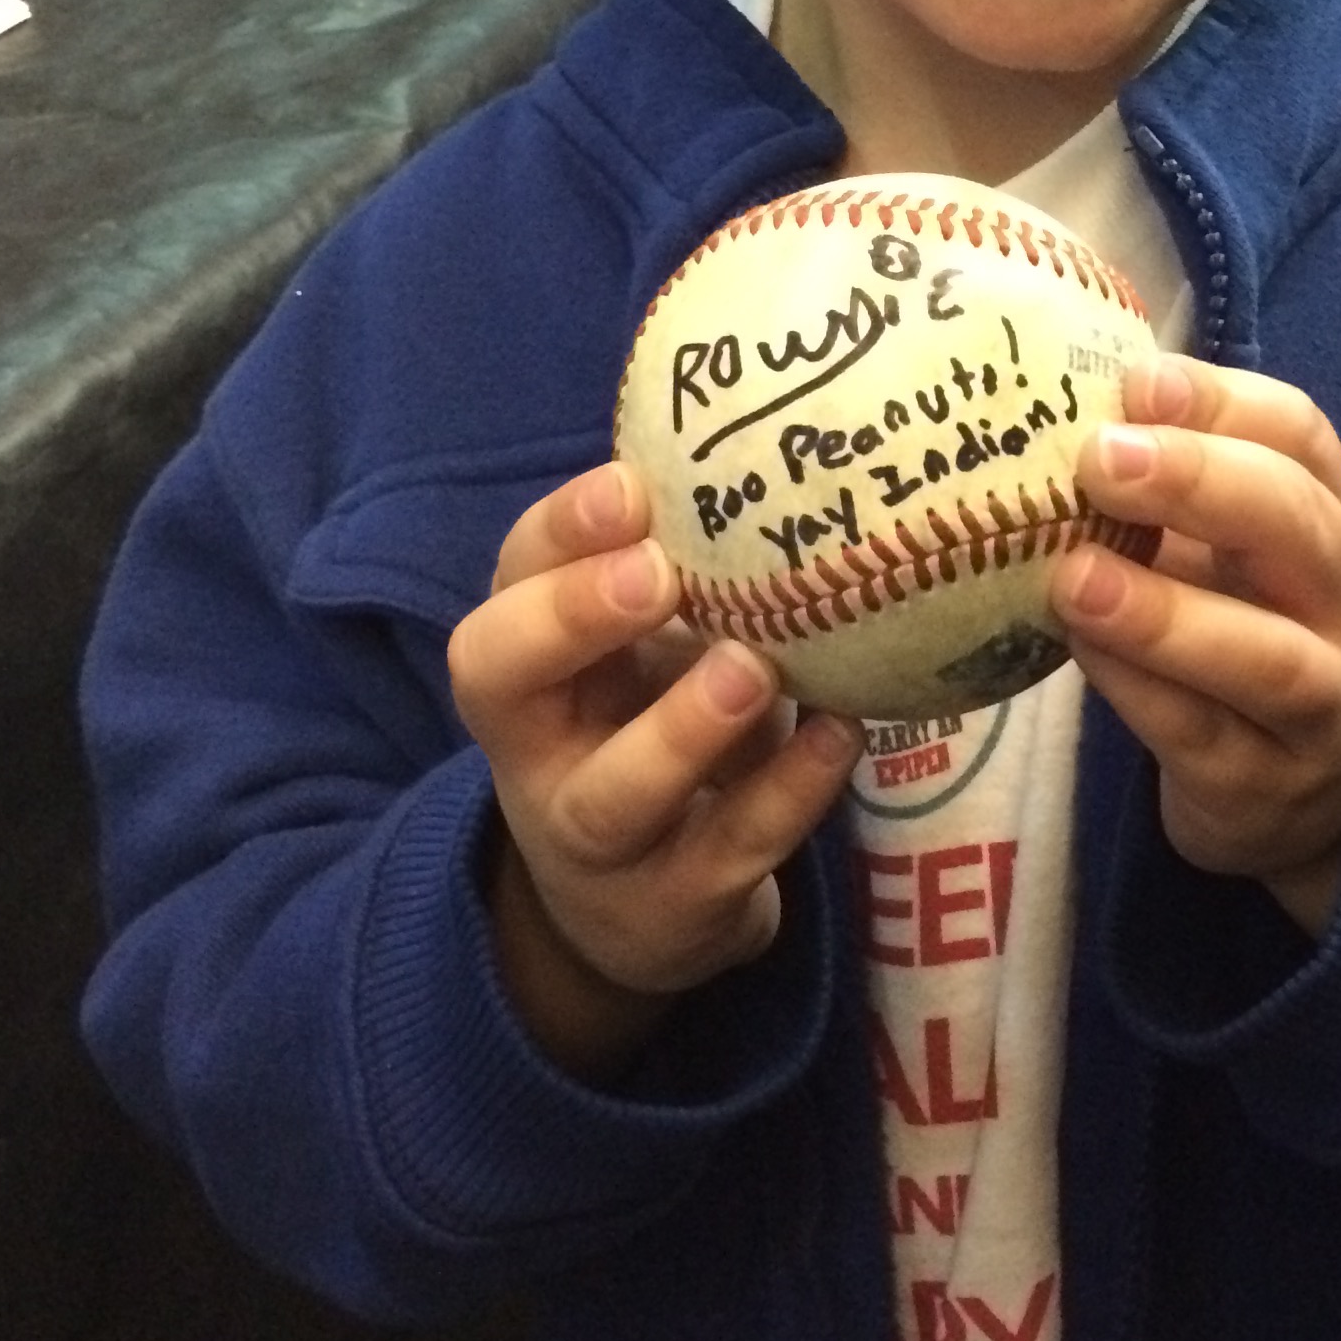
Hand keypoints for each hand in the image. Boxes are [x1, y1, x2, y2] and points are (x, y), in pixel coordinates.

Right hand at [448, 461, 861, 1074]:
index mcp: (524, 665)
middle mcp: (535, 749)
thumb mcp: (640, 652)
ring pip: (613, 793)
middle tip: (659, 572)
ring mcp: (597, 839)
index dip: (559, 536)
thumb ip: (679, 567)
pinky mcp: (676, 906)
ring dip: (684, 729)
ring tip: (755, 667)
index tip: (634, 487)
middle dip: (572, 619)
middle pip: (498, 682)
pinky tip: (843, 733)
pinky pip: (730, 850)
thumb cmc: (646, 729)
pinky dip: (791, 791)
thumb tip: (786, 431)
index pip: (503, 583)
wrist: (639, 909)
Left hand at [1049, 357, 1340, 936]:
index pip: (1302, 438)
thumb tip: (1053, 408)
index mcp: (1330, 519)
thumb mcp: (1229, 551)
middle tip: (1102, 459)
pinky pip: (1201, 737)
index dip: (1224, 402)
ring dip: (1165, 612)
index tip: (1138, 383)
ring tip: (1076, 576)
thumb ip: (1168, 488)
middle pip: (1300, 527)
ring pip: (1266, 657)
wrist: (1310, 797)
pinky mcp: (1262, 788)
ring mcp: (1319, 705)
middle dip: (1202, 482)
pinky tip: (1078, 651)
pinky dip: (1136, 690)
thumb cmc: (1245, 634)